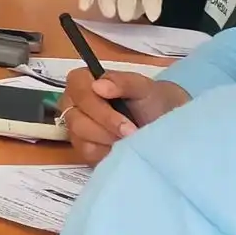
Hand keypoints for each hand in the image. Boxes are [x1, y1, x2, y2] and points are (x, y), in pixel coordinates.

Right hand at [58, 68, 190, 164]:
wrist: (162, 124)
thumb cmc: (150, 101)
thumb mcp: (143, 87)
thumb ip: (122, 82)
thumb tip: (98, 86)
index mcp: (81, 82)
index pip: (79, 93)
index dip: (99, 108)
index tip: (124, 120)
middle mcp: (72, 104)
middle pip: (77, 119)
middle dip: (107, 127)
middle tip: (132, 133)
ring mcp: (75, 127)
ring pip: (80, 138)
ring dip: (108, 140)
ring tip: (129, 138)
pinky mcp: (82, 148)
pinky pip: (87, 152)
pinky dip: (107, 152)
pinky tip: (121, 147)